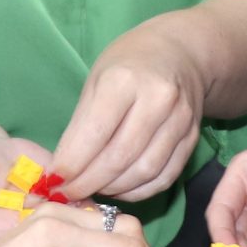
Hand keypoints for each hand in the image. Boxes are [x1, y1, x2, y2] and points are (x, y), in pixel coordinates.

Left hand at [54, 14, 211, 201]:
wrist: (180, 53)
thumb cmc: (128, 65)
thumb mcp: (97, 80)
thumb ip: (82, 124)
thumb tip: (63, 170)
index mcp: (125, 80)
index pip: (95, 133)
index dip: (72, 164)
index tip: (53, 180)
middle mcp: (158, 99)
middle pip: (119, 157)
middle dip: (88, 183)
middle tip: (68, 194)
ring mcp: (180, 120)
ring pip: (144, 171)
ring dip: (112, 189)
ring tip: (92, 190)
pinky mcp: (193, 138)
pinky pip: (164, 177)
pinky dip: (138, 191)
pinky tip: (119, 189)